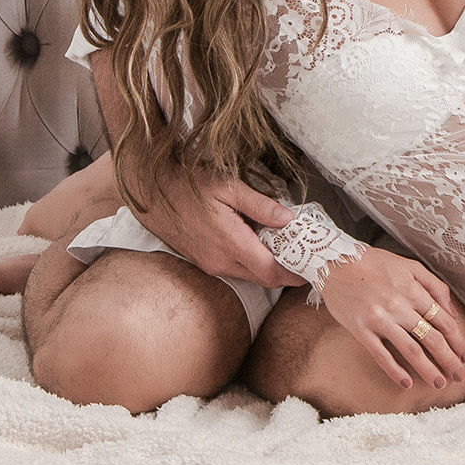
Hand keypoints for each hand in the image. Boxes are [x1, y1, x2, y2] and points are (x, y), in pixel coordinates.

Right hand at [127, 163, 303, 288]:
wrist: (151, 192)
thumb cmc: (189, 184)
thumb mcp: (228, 186)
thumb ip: (260, 204)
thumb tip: (288, 219)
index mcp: (231, 243)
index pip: (271, 272)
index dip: (294, 274)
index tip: (312, 266)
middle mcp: (221, 261)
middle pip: (264, 279)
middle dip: (287, 273)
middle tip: (306, 256)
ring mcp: (211, 264)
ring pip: (250, 276)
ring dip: (270, 268)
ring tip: (288, 247)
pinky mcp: (205, 262)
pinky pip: (236, 270)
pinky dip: (253, 263)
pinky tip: (261, 244)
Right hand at [320, 247, 464, 389]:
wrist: (335, 262)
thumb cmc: (374, 263)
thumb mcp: (410, 266)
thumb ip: (434, 286)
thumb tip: (451, 312)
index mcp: (413, 290)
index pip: (443, 321)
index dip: (457, 341)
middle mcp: (400, 306)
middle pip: (431, 338)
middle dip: (449, 359)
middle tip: (460, 376)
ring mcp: (380, 319)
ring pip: (410, 349)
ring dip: (427, 369)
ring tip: (439, 383)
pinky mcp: (361, 329)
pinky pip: (380, 354)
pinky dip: (394, 370)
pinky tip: (406, 382)